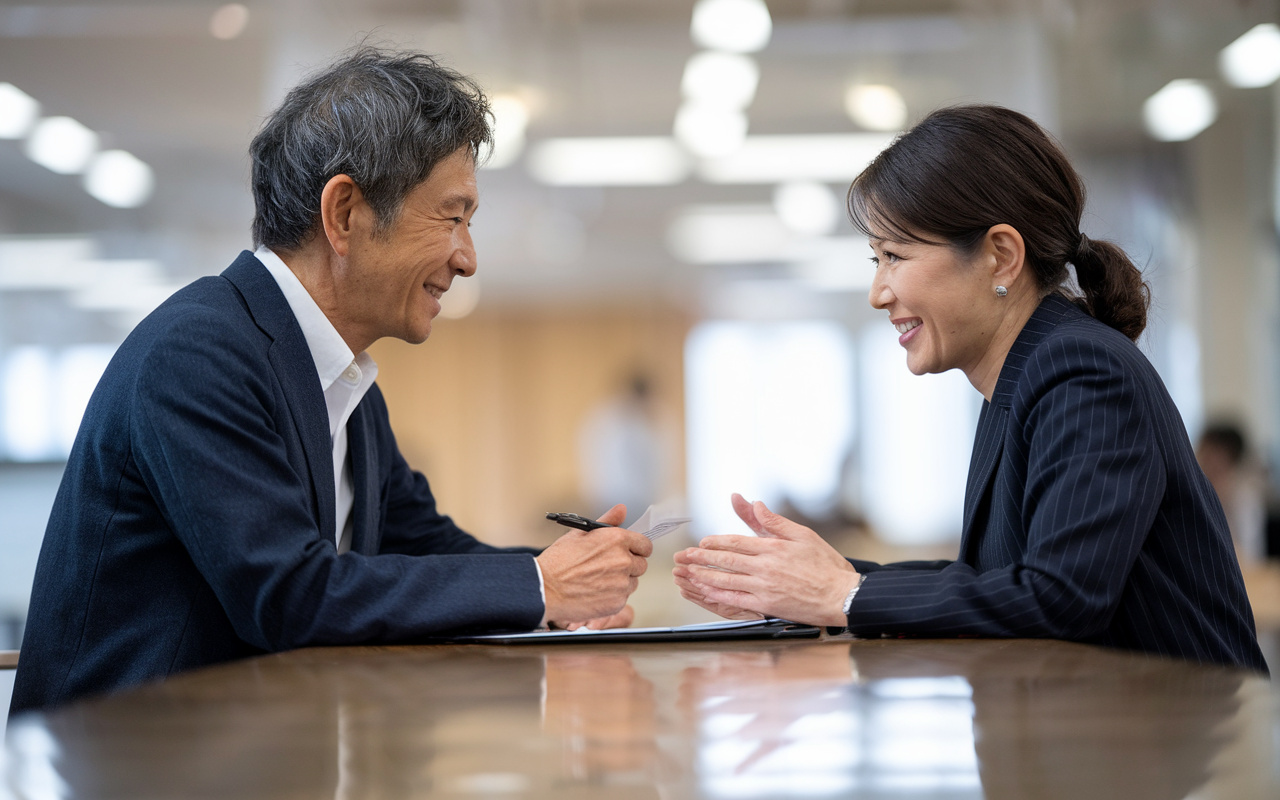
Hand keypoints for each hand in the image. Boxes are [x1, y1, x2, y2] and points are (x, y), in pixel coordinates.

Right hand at [537, 504, 652, 625]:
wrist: (545, 588)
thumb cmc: (559, 560)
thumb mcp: (580, 533)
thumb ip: (607, 521)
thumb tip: (621, 510)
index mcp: (617, 540)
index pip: (645, 545)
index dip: (637, 549)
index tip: (630, 553)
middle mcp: (623, 560)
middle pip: (641, 565)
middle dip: (629, 566)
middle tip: (608, 568)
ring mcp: (622, 583)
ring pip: (632, 583)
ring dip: (621, 582)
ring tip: (598, 581)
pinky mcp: (617, 602)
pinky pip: (623, 598)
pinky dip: (613, 597)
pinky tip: (595, 593)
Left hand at [672, 494, 859, 626]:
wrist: (841, 595)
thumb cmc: (826, 565)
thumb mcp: (802, 535)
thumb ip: (774, 522)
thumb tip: (755, 503)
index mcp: (773, 548)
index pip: (736, 542)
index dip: (716, 542)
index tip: (702, 542)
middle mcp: (765, 567)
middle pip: (726, 560)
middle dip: (701, 558)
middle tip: (684, 557)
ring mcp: (764, 587)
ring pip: (726, 580)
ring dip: (704, 576)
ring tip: (688, 574)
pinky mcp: (767, 604)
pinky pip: (736, 599)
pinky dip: (718, 595)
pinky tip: (706, 593)